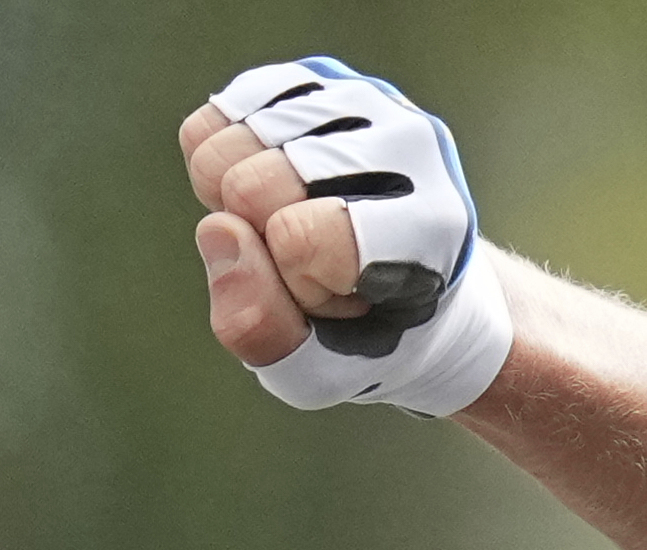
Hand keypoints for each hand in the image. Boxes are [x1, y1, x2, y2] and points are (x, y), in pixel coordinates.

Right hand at [181, 58, 513, 414]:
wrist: (409, 285)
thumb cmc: (371, 338)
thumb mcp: (321, 371)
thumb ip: (264, 331)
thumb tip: (220, 232)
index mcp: (435, 224)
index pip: (298, 238)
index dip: (299, 285)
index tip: (348, 298)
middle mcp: (411, 145)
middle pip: (250, 187)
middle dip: (261, 242)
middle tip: (318, 264)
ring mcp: (364, 101)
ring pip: (224, 147)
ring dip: (236, 204)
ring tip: (297, 226)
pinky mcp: (314, 80)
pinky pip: (210, 124)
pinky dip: (217, 168)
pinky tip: (271, 193)